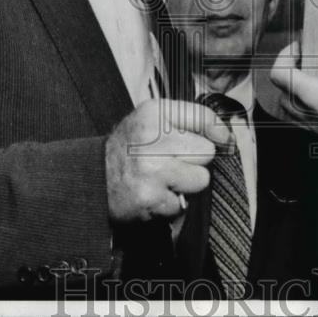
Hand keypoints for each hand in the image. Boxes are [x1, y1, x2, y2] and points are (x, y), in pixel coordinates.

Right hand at [105, 99, 230, 222]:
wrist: (92, 178)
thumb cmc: (129, 147)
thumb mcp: (151, 118)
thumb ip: (188, 119)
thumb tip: (225, 136)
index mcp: (154, 113)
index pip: (203, 116)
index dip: (218, 130)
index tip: (223, 139)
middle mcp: (152, 138)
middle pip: (206, 152)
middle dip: (194, 160)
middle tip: (172, 161)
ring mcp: (152, 169)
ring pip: (201, 179)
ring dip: (187, 184)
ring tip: (164, 178)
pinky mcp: (151, 198)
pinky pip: (183, 204)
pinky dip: (171, 203)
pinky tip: (153, 193)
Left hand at [269, 38, 317, 150]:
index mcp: (317, 97)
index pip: (280, 77)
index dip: (284, 56)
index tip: (301, 47)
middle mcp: (313, 117)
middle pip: (283, 94)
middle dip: (291, 74)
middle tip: (308, 59)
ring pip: (294, 112)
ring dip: (298, 92)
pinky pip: (308, 122)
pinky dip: (310, 107)